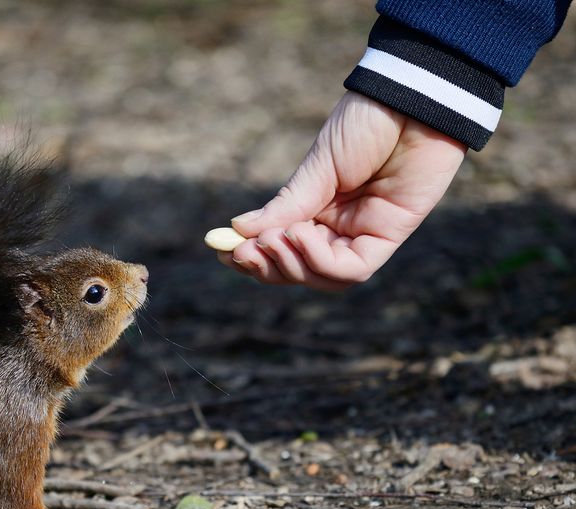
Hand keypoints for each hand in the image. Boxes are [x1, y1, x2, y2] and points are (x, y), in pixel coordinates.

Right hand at [219, 92, 466, 289]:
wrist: (414, 101)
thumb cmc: (367, 122)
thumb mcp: (317, 166)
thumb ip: (285, 204)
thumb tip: (237, 231)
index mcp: (319, 208)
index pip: (283, 246)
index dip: (254, 256)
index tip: (223, 251)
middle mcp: (340, 227)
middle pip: (299, 269)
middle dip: (268, 266)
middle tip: (245, 251)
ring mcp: (365, 234)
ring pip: (323, 277)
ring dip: (291, 265)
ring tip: (276, 238)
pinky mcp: (389, 237)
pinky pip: (351, 269)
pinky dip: (320, 260)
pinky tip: (302, 233)